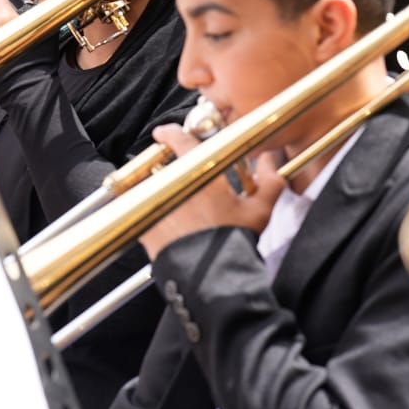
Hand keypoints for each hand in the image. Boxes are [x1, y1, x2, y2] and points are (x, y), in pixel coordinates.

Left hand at [140, 128, 283, 258]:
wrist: (212, 275)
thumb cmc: (233, 242)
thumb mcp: (260, 211)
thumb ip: (269, 182)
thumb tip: (270, 162)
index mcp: (200, 174)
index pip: (180, 141)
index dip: (170, 133)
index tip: (164, 132)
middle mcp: (173, 185)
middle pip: (160, 166)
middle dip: (164, 167)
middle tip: (171, 173)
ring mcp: (155, 205)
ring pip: (146, 187)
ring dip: (154, 189)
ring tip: (165, 200)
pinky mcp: (144, 226)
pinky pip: (137, 211)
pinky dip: (143, 211)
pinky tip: (156, 219)